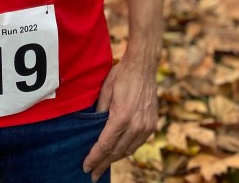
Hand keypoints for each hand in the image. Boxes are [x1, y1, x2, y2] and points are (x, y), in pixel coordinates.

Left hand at [82, 54, 157, 182]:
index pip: (105, 145)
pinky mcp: (152, 125)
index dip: (95, 158)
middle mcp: (136, 126)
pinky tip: (119, 152)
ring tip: (103, 165)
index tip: (86, 167)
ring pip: (128, 150)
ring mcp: (146, 127)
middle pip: (116, 152)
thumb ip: (99, 112)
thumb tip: (92, 129)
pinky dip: (127, 150)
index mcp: (121, 117)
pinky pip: (137, 144)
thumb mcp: (105, 91)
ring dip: (115, 159)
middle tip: (92, 174)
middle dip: (103, 164)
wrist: (143, 67)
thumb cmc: (121, 76)